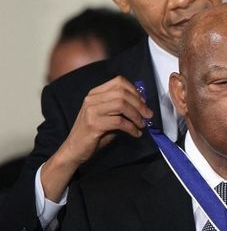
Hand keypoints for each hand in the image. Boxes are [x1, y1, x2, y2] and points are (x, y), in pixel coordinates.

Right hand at [41, 76, 152, 200]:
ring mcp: (91, 111)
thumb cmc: (94, 133)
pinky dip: (131, 128)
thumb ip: (120, 108)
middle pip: (122, 93)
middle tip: (148, 115)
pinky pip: (119, 122)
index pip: (119, 82)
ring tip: (142, 125)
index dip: (135, 91)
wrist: (74, 149)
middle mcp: (92, 99)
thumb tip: (142, 105)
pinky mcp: (94, 124)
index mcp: (95, 93)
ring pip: (121, 105)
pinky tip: (136, 133)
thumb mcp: (107, 116)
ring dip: (136, 115)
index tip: (143, 103)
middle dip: (139, 104)